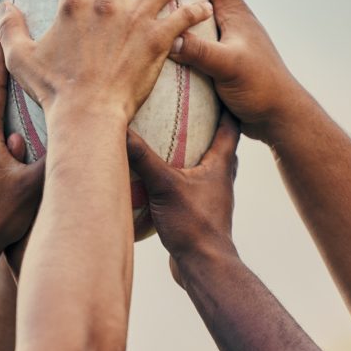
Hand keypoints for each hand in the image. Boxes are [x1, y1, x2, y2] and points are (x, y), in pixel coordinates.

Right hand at [0, 0, 214, 121]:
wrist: (86, 114)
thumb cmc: (53, 91)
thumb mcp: (19, 58)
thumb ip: (10, 28)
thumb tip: (3, 8)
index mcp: (74, 5)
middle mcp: (106, 5)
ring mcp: (134, 21)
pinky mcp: (156, 41)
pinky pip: (182, 20)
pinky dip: (195, 12)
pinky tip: (204, 6)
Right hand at [126, 112, 240, 277]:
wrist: (204, 265)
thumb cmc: (192, 224)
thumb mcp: (164, 186)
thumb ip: (143, 157)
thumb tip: (120, 129)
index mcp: (221, 163)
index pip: (230, 124)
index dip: (226, 103)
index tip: (215, 84)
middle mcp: (222, 175)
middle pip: (221, 141)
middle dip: (209, 123)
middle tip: (192, 105)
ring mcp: (213, 194)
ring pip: (207, 163)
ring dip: (195, 149)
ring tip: (175, 137)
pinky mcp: (202, 210)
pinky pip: (193, 183)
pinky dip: (182, 174)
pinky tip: (161, 175)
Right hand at [165, 0, 307, 142]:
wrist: (280, 115)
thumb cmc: (261, 88)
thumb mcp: (228, 67)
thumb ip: (200, 51)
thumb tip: (169, 36)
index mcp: (234, 13)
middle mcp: (231, 19)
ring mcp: (228, 37)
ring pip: (198, 4)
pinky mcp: (223, 55)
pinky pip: (196, 28)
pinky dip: (179, 18)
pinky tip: (164, 27)